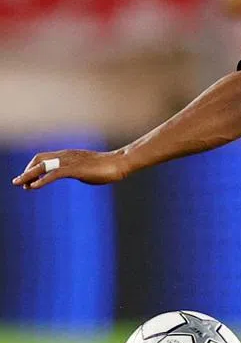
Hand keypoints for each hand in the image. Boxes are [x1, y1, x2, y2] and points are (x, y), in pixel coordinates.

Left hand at [11, 148, 129, 190]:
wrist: (120, 163)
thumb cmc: (108, 168)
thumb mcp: (88, 169)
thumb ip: (78, 171)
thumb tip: (77, 174)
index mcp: (69, 155)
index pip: (44, 158)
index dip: (33, 167)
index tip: (28, 178)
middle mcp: (66, 156)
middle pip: (39, 160)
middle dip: (27, 171)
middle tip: (18, 182)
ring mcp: (69, 162)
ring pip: (42, 166)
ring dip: (28, 175)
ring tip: (19, 184)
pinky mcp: (74, 169)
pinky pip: (53, 174)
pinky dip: (41, 180)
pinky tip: (33, 187)